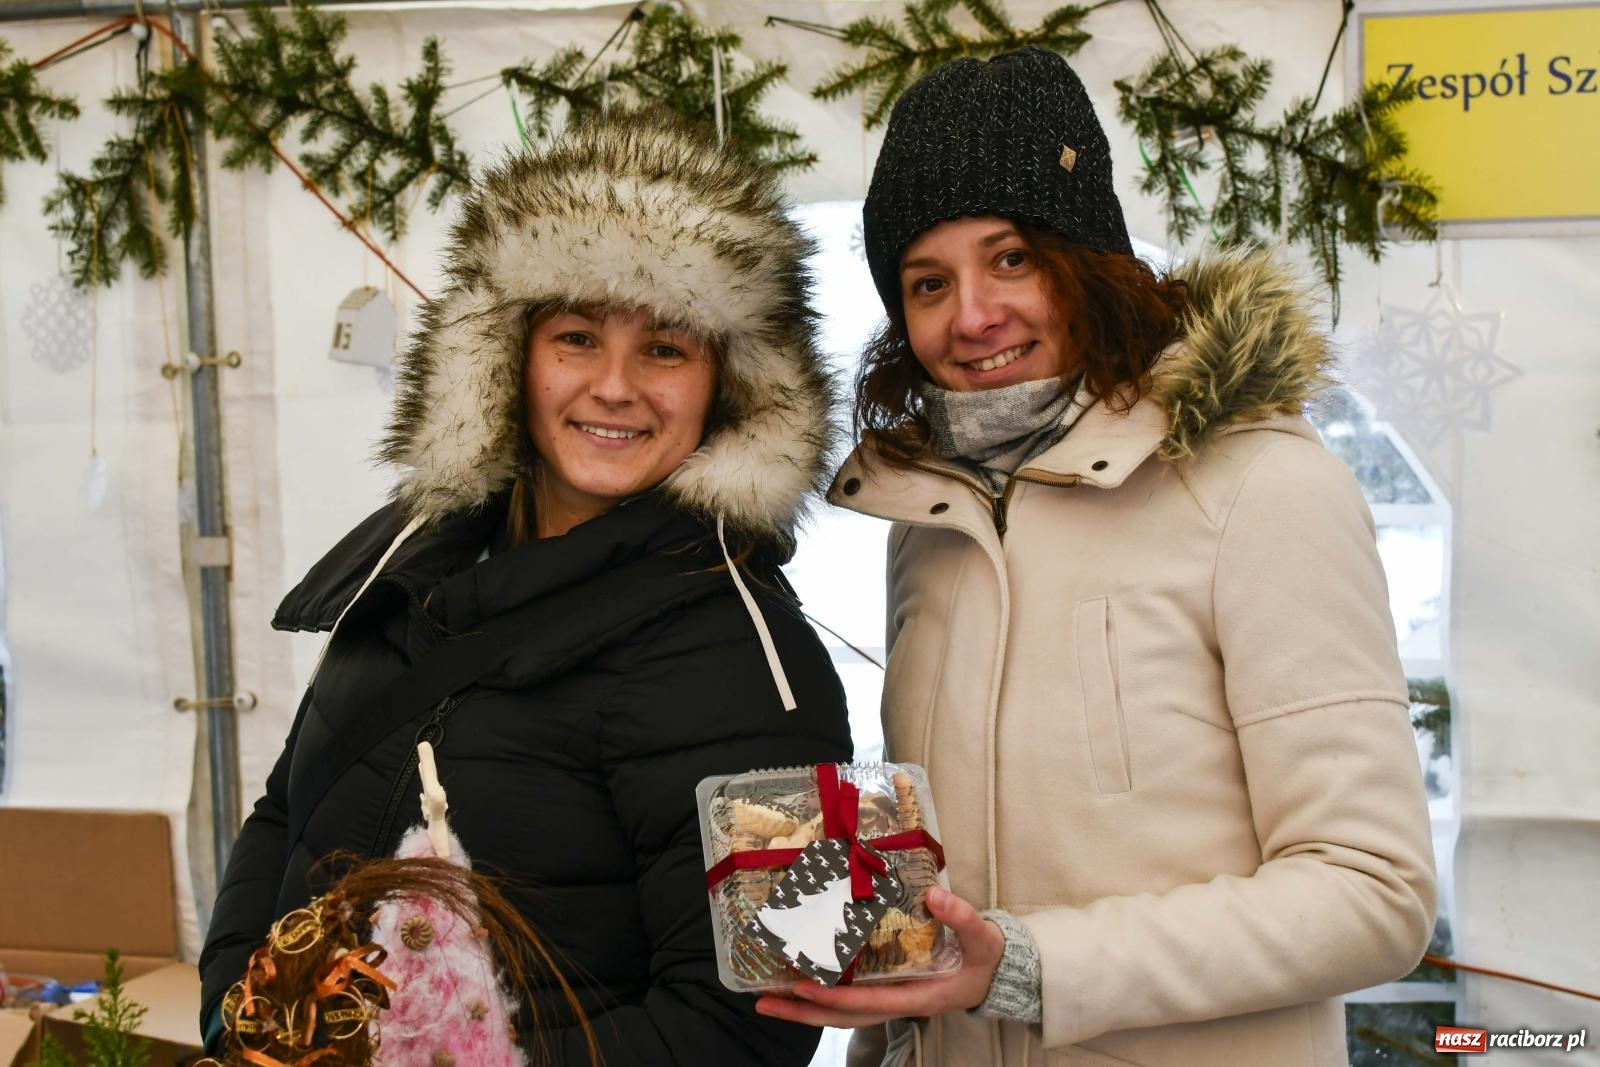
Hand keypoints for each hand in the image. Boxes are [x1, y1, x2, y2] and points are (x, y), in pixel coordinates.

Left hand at [753, 886, 1005, 1029]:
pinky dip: (821, 995)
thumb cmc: (985, 957)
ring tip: (768, 997)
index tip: (803, 985)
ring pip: (840, 1012)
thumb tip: (933, 895)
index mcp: (918, 996)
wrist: (994, 973)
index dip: (834, 997)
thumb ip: (961, 917)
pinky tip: (797, 982)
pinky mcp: (885, 989)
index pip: (867, 1003)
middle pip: (842, 1017)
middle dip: (803, 1011)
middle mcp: (897, 1003)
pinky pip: (847, 999)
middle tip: (764, 1002)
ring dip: (804, 1007)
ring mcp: (888, 999)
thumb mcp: (982, 937)